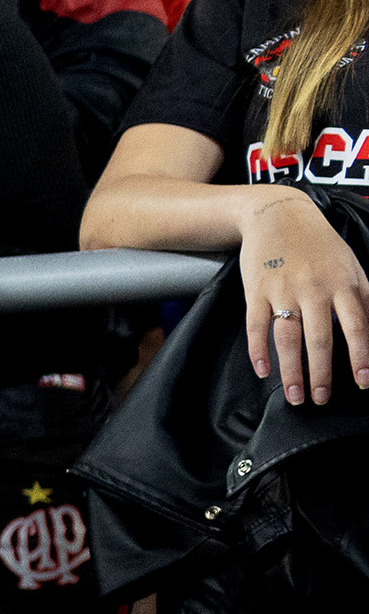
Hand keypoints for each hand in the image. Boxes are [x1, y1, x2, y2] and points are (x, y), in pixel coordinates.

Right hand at [239, 185, 368, 405]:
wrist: (279, 215)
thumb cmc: (318, 245)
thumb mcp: (350, 266)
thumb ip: (362, 298)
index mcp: (343, 283)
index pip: (357, 327)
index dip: (361, 357)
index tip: (363, 382)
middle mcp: (315, 289)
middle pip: (320, 339)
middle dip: (322, 373)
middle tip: (320, 399)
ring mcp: (283, 290)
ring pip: (287, 337)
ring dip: (291, 370)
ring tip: (294, 395)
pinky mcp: (256, 290)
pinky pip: (256, 325)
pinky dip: (258, 350)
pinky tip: (262, 370)